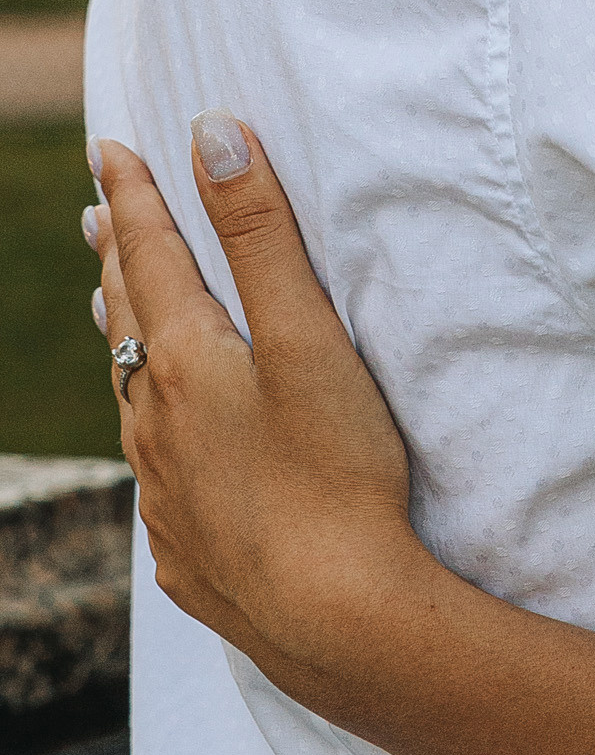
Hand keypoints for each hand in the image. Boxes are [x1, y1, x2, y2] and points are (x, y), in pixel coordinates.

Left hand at [87, 118, 422, 708]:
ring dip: (123, 339)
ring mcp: (165, 494)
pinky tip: (164, 443)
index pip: (148, 256)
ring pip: (129, 397)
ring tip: (111, 307)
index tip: (111, 148)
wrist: (331, 618)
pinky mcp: (187, 549)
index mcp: (183, 363)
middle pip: (126, 322)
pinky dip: (149, 426)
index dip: (135, 196)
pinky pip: (153, 469)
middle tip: (101, 215)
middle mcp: (155, 426)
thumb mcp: (306, 335)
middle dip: (118, 261)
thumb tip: (209, 136)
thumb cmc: (333, 469)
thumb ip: (260, 233)